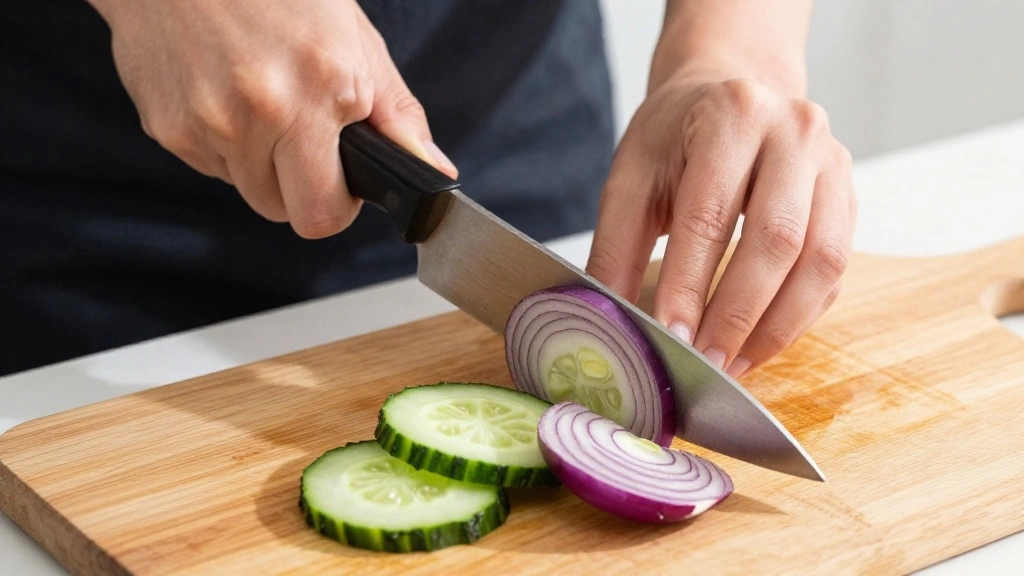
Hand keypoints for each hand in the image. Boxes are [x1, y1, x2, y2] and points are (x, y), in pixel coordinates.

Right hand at [94, 0, 456, 237]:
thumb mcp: (356, 40)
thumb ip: (397, 115)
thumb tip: (433, 170)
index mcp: (318, 92)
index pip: (323, 215)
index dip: (336, 204)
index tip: (340, 181)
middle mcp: (259, 112)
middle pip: (281, 210)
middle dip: (297, 186)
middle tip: (300, 135)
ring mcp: (205, 122)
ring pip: (243, 187)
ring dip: (256, 160)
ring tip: (260, 98)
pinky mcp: (165, 125)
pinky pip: (207, 163)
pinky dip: (220, 140)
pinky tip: (224, 89)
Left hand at [587, 73, 856, 377]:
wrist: (729, 99)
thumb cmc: (675, 139)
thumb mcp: (630, 178)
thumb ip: (616, 247)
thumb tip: (607, 320)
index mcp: (732, 114)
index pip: (710, 213)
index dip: (690, 282)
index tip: (671, 335)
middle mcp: (795, 131)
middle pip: (777, 240)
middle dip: (737, 313)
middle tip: (704, 362)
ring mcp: (833, 163)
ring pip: (821, 262)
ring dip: (777, 326)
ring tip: (733, 364)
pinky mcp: (848, 198)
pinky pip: (834, 272)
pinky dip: (799, 316)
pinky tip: (759, 342)